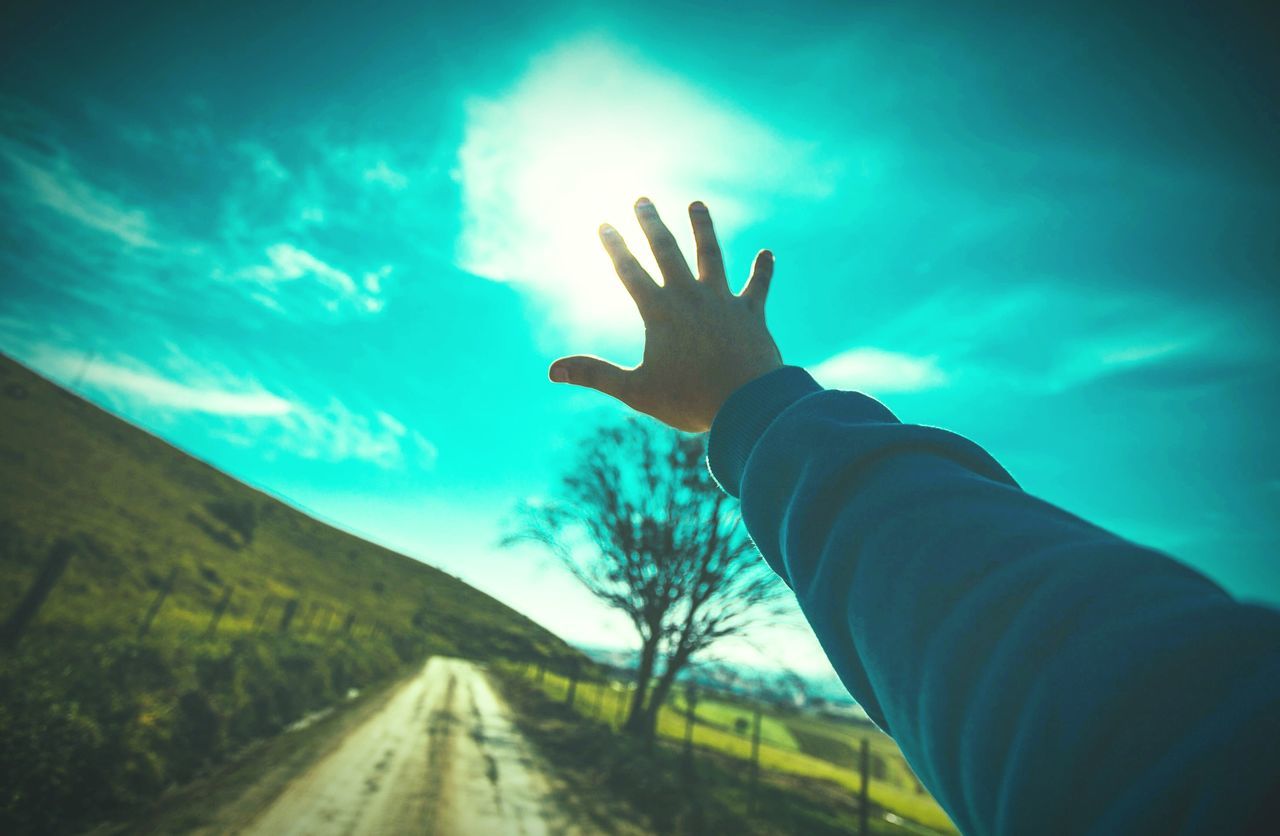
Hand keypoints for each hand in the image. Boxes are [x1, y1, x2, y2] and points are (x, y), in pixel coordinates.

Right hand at [549, 197, 782, 432]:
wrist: (747, 404)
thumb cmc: (689, 400)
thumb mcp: (636, 390)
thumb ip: (595, 375)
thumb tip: (552, 370)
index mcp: (660, 312)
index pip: (630, 272)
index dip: (615, 247)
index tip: (604, 223)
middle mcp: (690, 297)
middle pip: (668, 251)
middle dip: (652, 224)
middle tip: (643, 200)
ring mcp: (723, 302)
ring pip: (711, 255)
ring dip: (703, 228)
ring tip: (697, 204)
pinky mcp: (751, 313)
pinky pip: (758, 286)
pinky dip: (763, 270)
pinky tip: (768, 254)